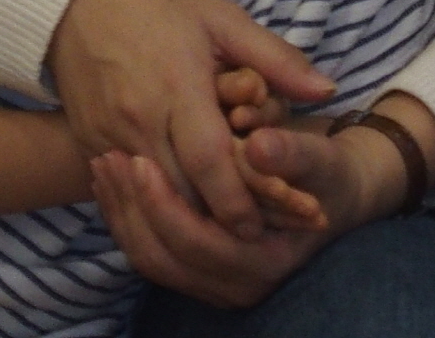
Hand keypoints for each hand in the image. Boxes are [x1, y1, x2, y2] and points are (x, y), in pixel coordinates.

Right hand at [48, 0, 333, 239]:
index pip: (211, 162)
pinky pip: (126, 184)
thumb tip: (327, 90)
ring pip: (154, 194)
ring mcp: (108, 134)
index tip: (262, 226)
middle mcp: (139, 118)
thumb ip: (276, 59)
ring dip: (187, 213)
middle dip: (217, 218)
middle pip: (182, 190)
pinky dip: (155, 196)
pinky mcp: (89, 141)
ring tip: (221, 228)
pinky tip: (180, 204)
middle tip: (252, 235)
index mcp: (178, 86)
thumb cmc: (158, 3)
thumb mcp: (222, 19)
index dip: (238, 201)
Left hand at [89, 126, 394, 306]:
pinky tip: (112, 179)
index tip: (138, 159)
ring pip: (148, 257)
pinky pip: (149, 251)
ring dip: (120, 212)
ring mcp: (214, 284)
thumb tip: (258, 146)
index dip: (164, 203)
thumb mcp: (321, 158)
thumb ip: (293, 153)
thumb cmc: (327, 173)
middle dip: (130, 207)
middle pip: (162, 256)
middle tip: (107, 156)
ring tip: (103, 163)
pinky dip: (126, 216)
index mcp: (264, 264)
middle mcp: (237, 287)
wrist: (332, 195)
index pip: (196, 242)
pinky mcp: (198, 272)